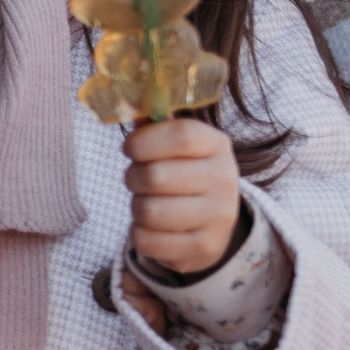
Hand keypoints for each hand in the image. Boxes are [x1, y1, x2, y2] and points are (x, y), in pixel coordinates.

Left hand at [124, 118, 243, 277]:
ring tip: (147, 203)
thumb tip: (124, 102)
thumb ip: (152, 126)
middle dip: (133, 177)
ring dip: (136, 207)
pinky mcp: (204, 248)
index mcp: (217, 146)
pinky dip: (139, 234)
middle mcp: (225, 181)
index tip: (130, 148)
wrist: (212, 227)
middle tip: (138, 179)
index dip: (144, 141)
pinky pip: (147, 240)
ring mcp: (218, 217)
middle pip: (156, 176)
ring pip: (148, 211)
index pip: (180, 135)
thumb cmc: (182, 176)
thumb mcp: (176, 148)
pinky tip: (152, 228)